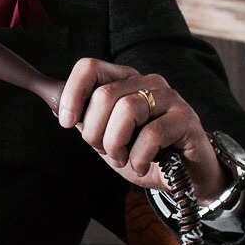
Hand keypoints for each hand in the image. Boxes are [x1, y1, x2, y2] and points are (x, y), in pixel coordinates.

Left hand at [56, 59, 222, 199]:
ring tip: (123, 159)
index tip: (67, 123)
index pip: (90, 67)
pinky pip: (152, 134)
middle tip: (105, 151)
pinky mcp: (186, 118)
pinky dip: (139, 157)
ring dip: (116, 144)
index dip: (73, 94)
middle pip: (105, 94)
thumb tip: (57, 108)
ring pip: (128, 109)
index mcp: (124, 81)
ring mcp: (169, 97)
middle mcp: (146, 82)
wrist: (187, 176)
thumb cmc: (145, 154)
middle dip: (95, 132)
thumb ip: (87, 122)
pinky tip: (142, 166)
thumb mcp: (108, 138)